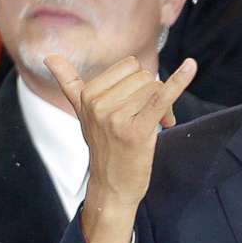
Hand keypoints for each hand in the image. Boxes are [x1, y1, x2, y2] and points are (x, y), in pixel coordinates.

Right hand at [50, 53, 196, 242]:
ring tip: (157, 126)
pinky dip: (180, 81)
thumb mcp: (82, 112)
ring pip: (156, 88)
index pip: (130, 66)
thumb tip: (50, 56)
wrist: (112, 186)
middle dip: (154, 94)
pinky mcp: (136, 131)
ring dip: (166, 107)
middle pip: (145, 77)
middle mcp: (97, 104)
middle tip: (151, 118)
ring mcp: (115, 117)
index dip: (141, 83)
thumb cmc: (104, 146)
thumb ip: (69, 83)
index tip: (138, 104)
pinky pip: (162, 98)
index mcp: (87, 94)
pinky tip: (191, 66)